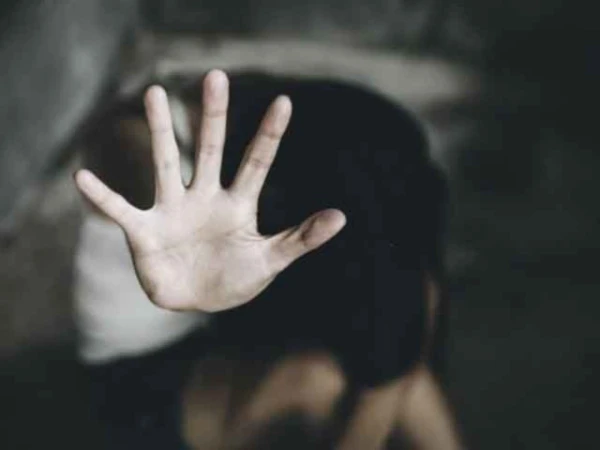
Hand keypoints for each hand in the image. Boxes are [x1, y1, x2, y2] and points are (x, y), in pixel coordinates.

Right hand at [74, 70, 345, 311]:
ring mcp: (173, 210)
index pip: (256, 162)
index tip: (284, 102)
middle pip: (209, 149)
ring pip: (165, 163)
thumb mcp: (271, 259)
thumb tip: (342, 215)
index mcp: (237, 204)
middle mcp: (204, 198)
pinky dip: (103, 198)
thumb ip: (301, 238)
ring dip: (160, 131)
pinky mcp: (145, 232)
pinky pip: (121, 211)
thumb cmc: (235, 279)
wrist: (197, 302)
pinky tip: (83, 179)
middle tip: (217, 77)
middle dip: (214, 116)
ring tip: (154, 92)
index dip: (269, 135)